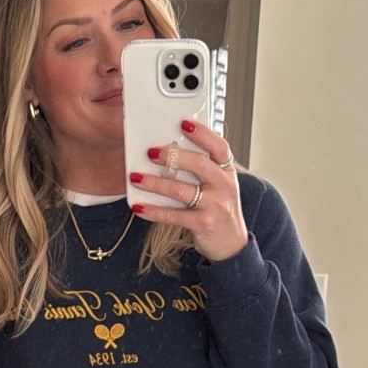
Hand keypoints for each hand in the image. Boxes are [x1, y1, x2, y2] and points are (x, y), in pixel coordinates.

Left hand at [128, 118, 248, 263]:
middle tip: (151, 152)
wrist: (231, 243)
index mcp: (227, 171)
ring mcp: (215, 206)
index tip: (184, 123)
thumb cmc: (220, 209)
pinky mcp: (203, 224)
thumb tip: (172, 149)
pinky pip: (173, 215)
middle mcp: (224, 186)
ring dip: (155, 183)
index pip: (219, 146)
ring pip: (181, 190)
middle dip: (172, 156)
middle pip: (199, 164)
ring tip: (136, 177)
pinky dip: (153, 211)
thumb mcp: (219, 185)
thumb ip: (203, 168)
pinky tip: (139, 207)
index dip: (203, 133)